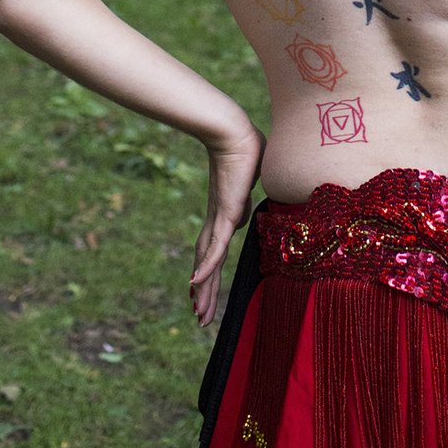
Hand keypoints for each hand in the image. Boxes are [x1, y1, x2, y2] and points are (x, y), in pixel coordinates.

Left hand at [189, 121, 265, 325]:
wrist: (232, 130)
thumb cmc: (247, 145)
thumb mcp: (251, 179)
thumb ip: (249, 197)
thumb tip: (249, 214)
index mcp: (223, 213)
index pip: (214, 248)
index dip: (210, 271)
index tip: (203, 290)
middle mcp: (217, 220)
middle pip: (207, 262)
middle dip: (206, 292)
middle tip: (201, 317)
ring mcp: (219, 218)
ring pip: (208, 261)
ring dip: (205, 290)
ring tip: (200, 315)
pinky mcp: (223, 213)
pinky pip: (214, 246)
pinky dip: (206, 266)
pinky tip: (196, 284)